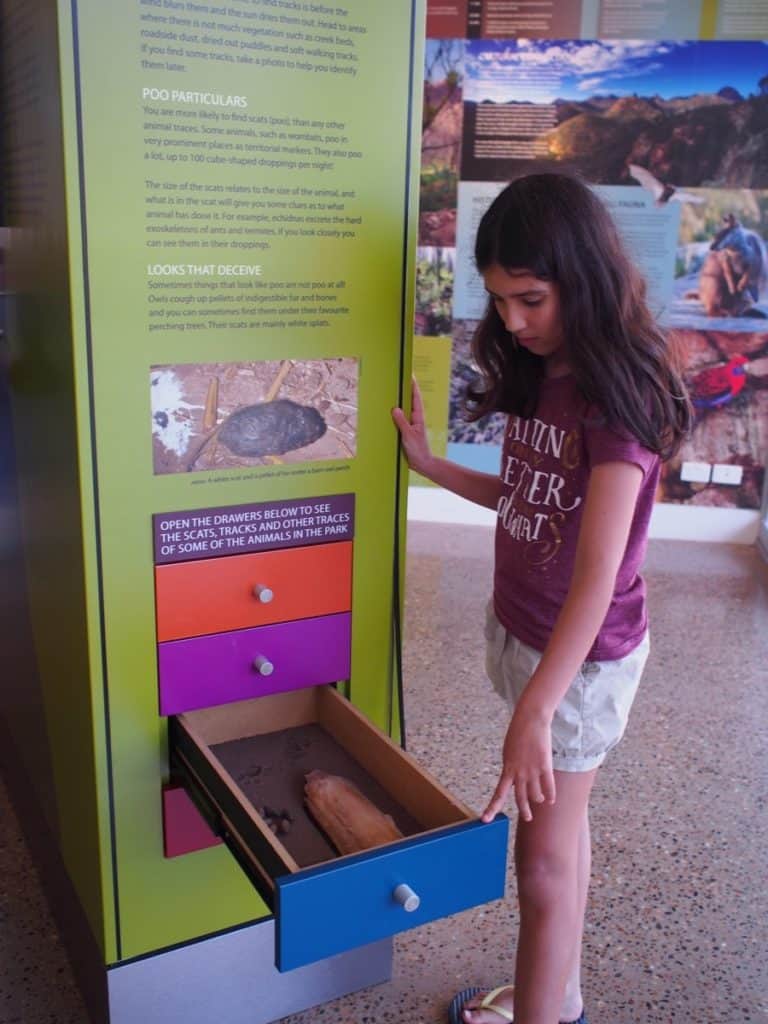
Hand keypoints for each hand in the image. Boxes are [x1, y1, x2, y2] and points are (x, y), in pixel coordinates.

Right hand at [391, 378, 433, 477]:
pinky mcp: (405, 431)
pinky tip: (386, 412)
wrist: (422, 463)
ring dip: (398, 401)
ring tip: (390, 392)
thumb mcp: (409, 435)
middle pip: (409, 401)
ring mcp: (410, 424)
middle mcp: (414, 418)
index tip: (410, 375)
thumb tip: (395, 408)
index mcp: (418, 417)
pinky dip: (393, 414)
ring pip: (403, 410)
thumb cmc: (418, 449)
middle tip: (397, 379)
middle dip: (405, 390)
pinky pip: (398, 419)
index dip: (413, 386)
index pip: (416, 398)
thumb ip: (402, 422)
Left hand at [481, 701, 555, 822]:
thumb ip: (511, 767)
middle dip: (524, 810)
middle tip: (527, 817)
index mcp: (507, 769)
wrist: (530, 719)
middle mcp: (518, 773)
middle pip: (520, 799)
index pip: (498, 793)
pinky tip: (551, 800)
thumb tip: (513, 779)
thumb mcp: (509, 752)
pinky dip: (550, 795)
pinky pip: (549, 786)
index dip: (492, 808)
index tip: (485, 820)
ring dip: (539, 800)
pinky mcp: (544, 766)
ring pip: (535, 795)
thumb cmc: (518, 733)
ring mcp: (532, 770)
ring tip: (541, 800)